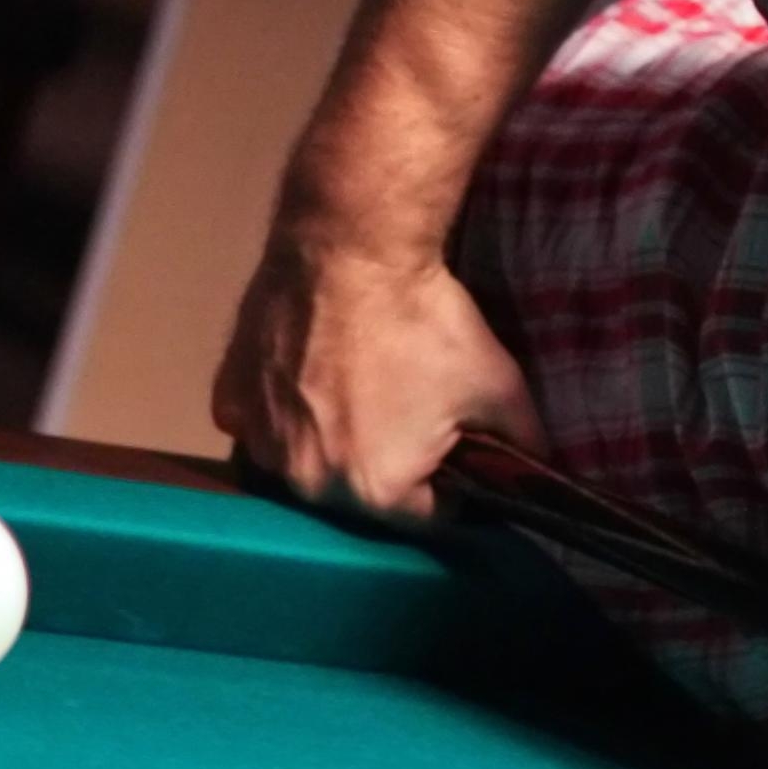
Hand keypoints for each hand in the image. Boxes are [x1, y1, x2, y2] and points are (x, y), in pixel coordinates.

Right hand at [210, 237, 545, 522]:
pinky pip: (264, 425)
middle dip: (393, 464)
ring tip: (362, 391)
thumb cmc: (425, 324)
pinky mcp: (229, 398)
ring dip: (335, 442)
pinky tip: (312, 380)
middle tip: (412, 413)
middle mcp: (307, 482)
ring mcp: (259, 440)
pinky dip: (286, 412)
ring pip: (310, 462)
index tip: (458, 452)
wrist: (349, 250)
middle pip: (363, 495)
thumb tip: (537, 472)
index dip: (453, 486)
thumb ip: (523, 446)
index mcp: (375, 492)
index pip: (428, 517)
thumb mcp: (500, 390)